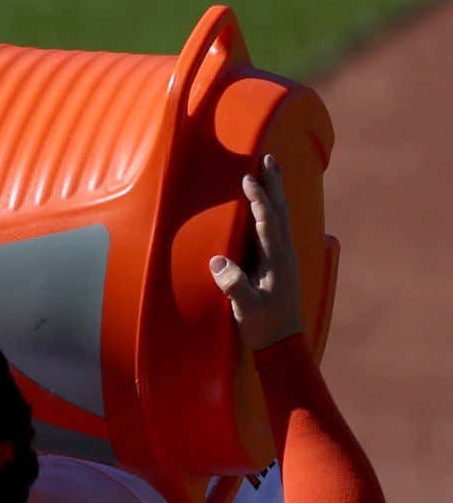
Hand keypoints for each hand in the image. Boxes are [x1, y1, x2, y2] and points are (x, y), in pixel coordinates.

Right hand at [210, 153, 303, 350]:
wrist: (283, 342)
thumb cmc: (263, 325)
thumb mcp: (246, 308)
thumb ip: (234, 285)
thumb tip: (218, 262)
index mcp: (276, 260)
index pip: (267, 221)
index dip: (258, 199)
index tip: (247, 179)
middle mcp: (285, 254)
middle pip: (280, 211)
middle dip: (274, 184)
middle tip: (269, 159)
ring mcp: (285, 258)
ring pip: (282, 217)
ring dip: (276, 193)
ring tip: (272, 173)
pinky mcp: (281, 264)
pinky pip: (278, 228)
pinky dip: (275, 210)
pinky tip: (271, 208)